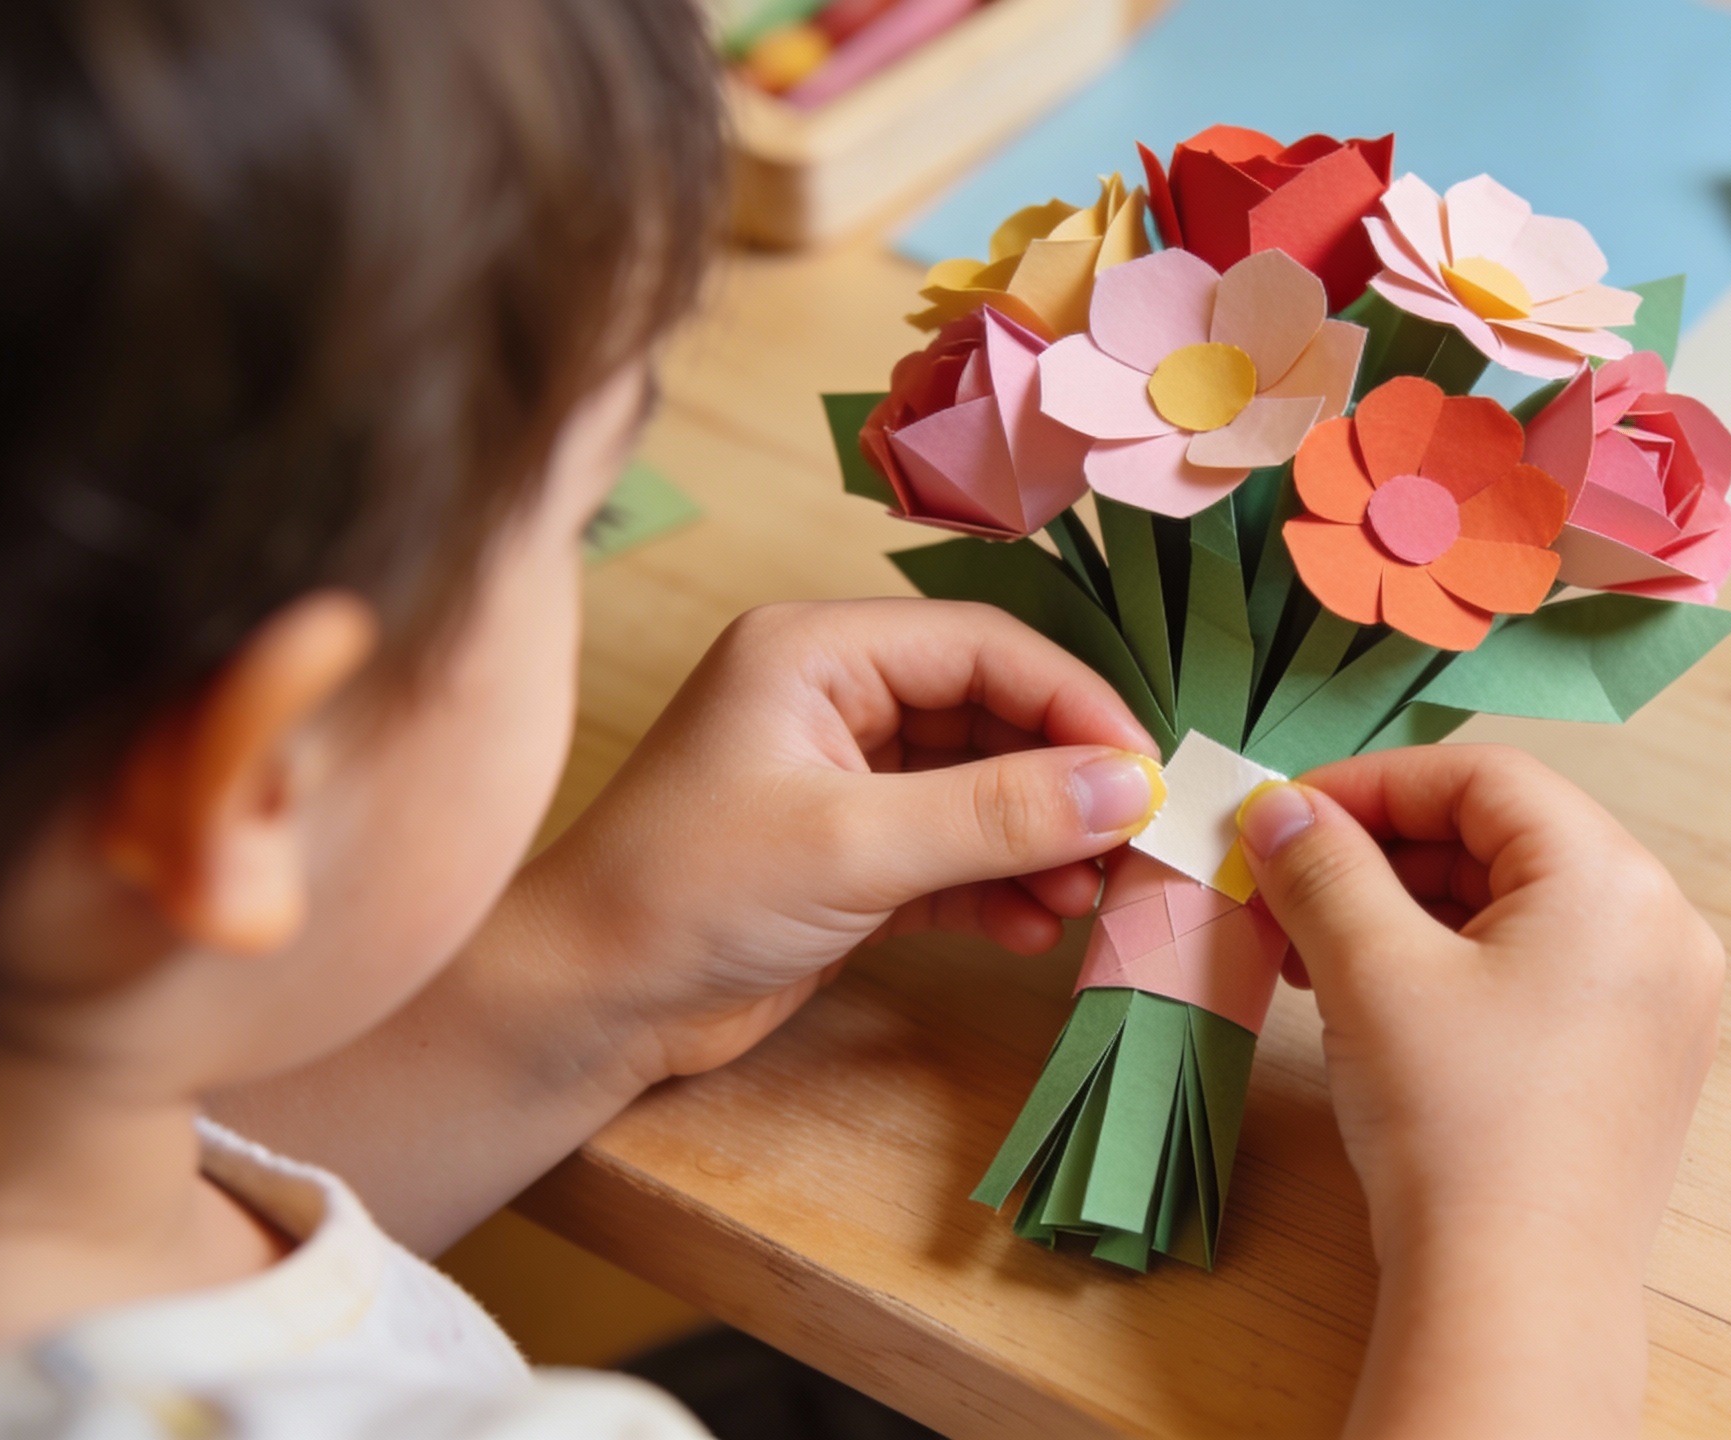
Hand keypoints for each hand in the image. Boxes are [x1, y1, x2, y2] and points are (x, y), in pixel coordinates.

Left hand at [522, 599, 1162, 1081]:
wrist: (581, 1010)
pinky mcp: (848, 862)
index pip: (985, 647)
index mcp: (816, 651)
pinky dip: (1001, 889)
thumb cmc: (684, 897)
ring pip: (981, 791)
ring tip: (1091, 898)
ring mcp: (841, 782)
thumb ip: (1000, 814)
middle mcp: (832, 700)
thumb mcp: (854, 845)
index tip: (1149, 772)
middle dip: (1065, 782)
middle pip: (992, 715)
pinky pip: (954, 856)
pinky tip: (1039, 929)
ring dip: (1042, 843)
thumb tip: (1135, 788)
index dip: (1076, 704)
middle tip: (1137, 844)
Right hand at [1235, 745, 1723, 1438]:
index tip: (1284, 817)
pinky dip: (1452, 966)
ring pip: (1515, 909)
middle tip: (1281, 885)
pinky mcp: (1635, 1064)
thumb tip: (1278, 809)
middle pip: (1503, 838)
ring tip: (1307, 950)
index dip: (1370, 784)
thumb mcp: (1371, 971)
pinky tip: (1370, 999)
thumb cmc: (1457, 1126)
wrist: (1515, 1297)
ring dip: (1405, 912)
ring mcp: (1658, 1002)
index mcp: (1617, 882)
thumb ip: (1321, 867)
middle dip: (1379, 855)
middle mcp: (1661, 928)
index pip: (1483, 777)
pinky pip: (1538, 973)